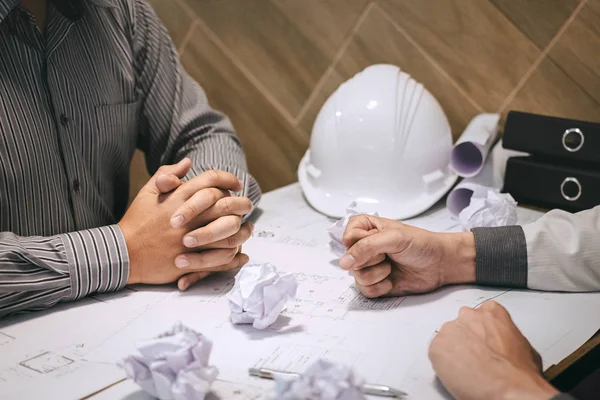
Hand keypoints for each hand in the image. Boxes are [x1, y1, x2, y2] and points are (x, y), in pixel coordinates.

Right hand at [119, 160, 249, 285]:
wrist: (124, 253)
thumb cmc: (137, 220)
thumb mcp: (148, 192)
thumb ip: (167, 173)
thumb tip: (188, 161)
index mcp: (179, 197)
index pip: (211, 180)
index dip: (227, 179)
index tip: (236, 184)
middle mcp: (189, 217)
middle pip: (226, 205)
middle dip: (242, 204)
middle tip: (248, 205)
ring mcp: (191, 239)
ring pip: (228, 233)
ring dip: (242, 231)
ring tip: (248, 229)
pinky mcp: (191, 261)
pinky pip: (220, 259)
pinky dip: (234, 258)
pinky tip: (242, 254)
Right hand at [340, 215, 475, 296]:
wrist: (440, 264)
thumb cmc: (421, 244)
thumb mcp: (393, 238)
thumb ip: (366, 247)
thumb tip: (344, 262)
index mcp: (366, 228)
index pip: (347, 237)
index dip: (359, 243)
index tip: (376, 242)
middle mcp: (364, 247)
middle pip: (349, 259)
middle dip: (371, 260)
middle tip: (388, 255)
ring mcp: (369, 266)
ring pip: (356, 276)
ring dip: (377, 274)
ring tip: (391, 267)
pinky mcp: (376, 282)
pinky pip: (364, 290)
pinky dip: (379, 287)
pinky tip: (392, 280)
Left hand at [428, 301, 558, 399]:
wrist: (509, 389)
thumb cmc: (518, 372)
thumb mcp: (522, 344)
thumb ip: (505, 334)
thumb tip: (502, 343)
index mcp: (491, 311)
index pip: (479, 315)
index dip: (480, 332)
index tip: (483, 343)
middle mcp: (468, 315)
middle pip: (461, 325)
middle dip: (465, 339)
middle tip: (474, 358)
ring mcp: (450, 329)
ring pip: (447, 339)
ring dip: (453, 351)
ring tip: (467, 369)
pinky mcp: (436, 347)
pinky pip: (436, 354)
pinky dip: (443, 364)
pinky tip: (458, 374)